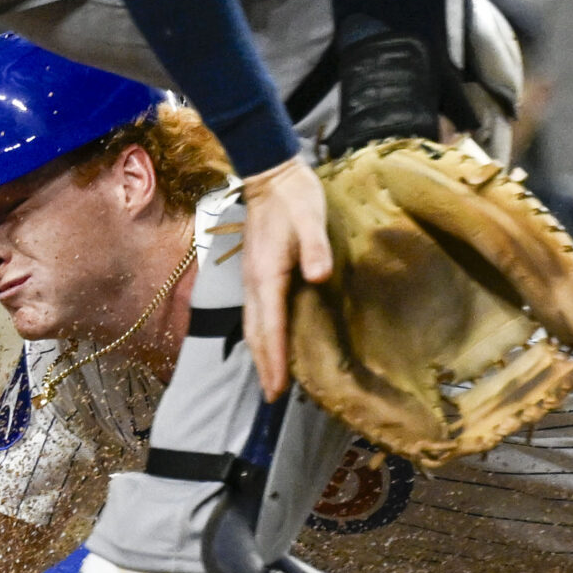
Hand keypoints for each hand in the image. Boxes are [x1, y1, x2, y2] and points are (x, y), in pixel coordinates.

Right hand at [239, 156, 331, 401]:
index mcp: (267, 273)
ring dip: (260, 354)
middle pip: (255, 333)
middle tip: (272, 397)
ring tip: (270, 380)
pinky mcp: (256, 273)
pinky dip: (261, 336)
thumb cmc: (295, 197)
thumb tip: (320, 277)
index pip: (271, 325)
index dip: (274, 359)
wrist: (270, 175)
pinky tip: (270, 343)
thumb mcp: (311, 217)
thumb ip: (316, 247)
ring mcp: (252, 278)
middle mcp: (254, 282)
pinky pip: (256, 313)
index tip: (276, 388)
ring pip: (252, 325)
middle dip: (263, 365)